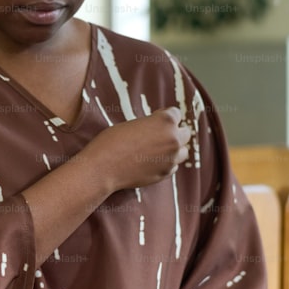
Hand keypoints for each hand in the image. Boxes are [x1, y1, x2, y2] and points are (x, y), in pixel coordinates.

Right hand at [75, 107, 191, 195]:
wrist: (103, 167)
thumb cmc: (111, 142)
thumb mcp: (132, 124)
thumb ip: (150, 125)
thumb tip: (156, 129)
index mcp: (165, 121)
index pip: (176, 114)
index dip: (163, 116)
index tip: (154, 120)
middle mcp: (173, 139)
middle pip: (185, 133)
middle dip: (174, 132)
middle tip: (158, 135)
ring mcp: (171, 158)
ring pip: (183, 152)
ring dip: (173, 149)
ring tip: (157, 150)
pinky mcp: (165, 173)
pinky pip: (173, 166)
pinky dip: (166, 163)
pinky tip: (151, 162)